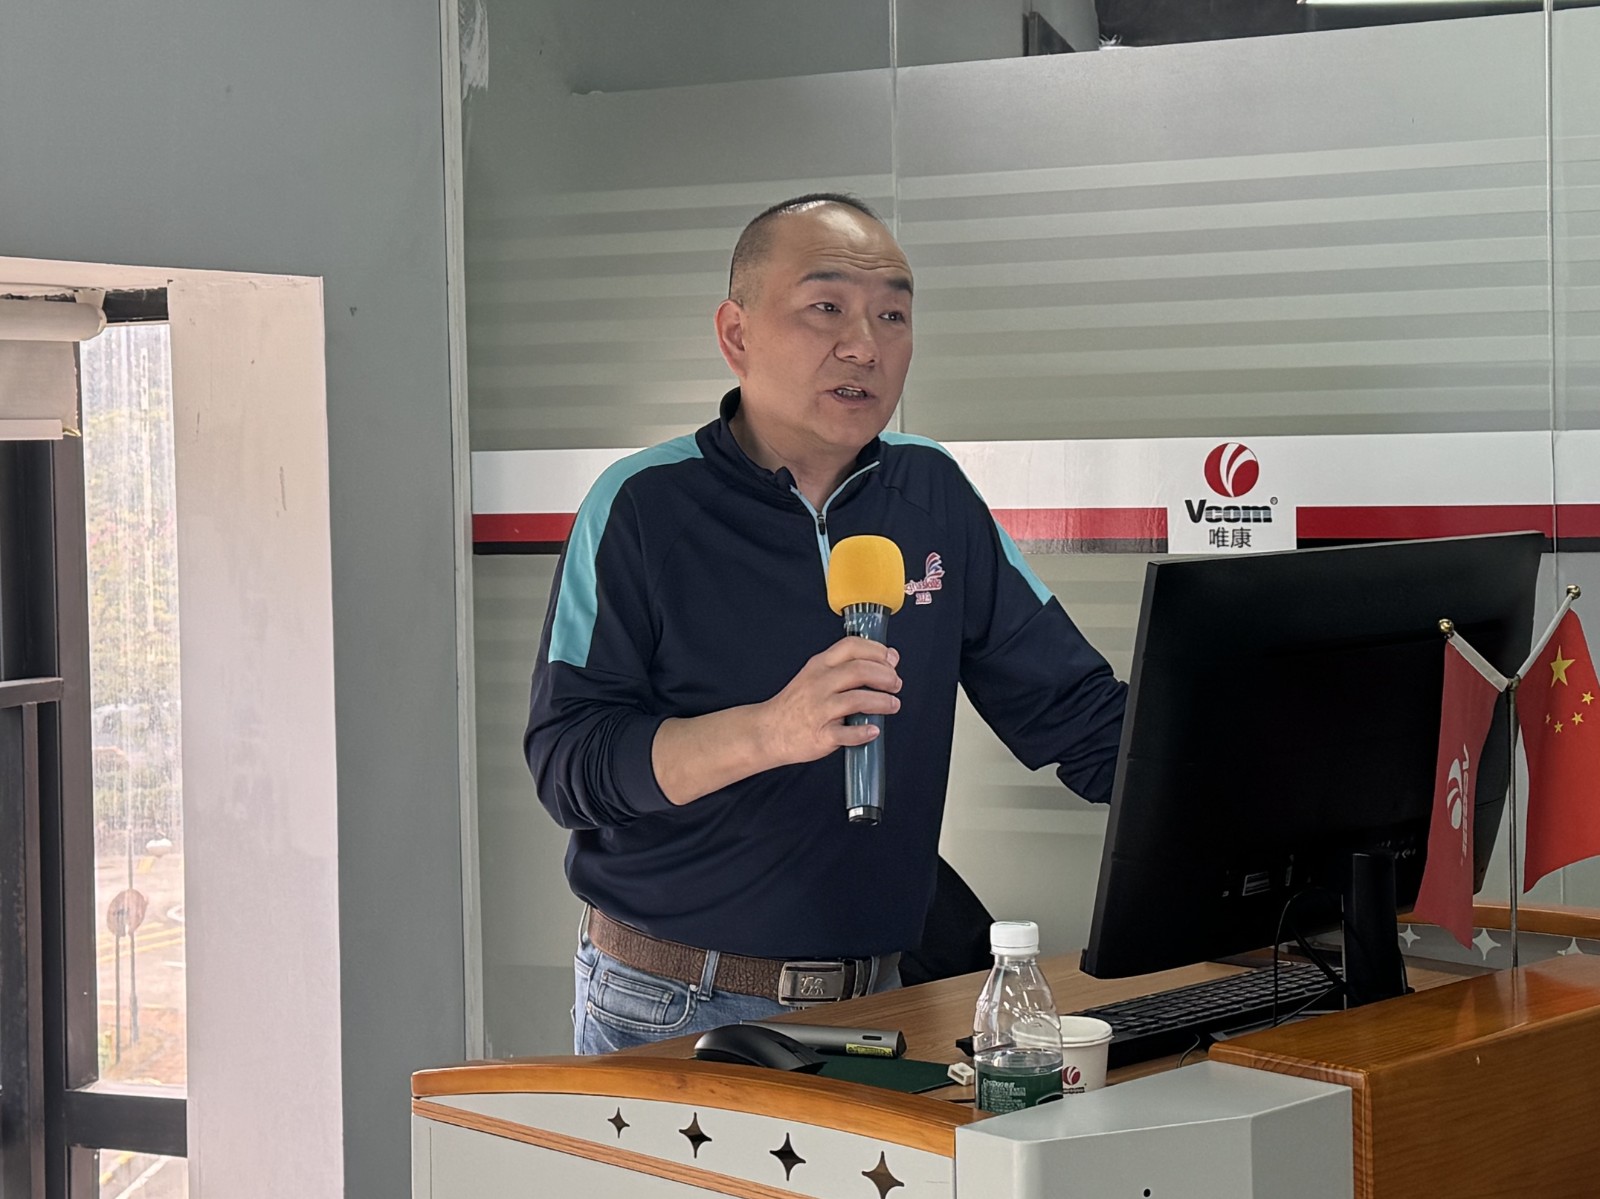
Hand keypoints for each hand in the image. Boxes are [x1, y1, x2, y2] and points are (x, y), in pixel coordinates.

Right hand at [757, 637, 902, 768]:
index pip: (851, 646)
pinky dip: (863, 732)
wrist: (768, 731)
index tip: (891, 660)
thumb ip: (847, 666)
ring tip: (892, 705)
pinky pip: (846, 733)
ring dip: (882, 702)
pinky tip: (873, 730)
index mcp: (819, 665)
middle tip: (896, 684)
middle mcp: (819, 683)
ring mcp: (818, 709)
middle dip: (885, 676)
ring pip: (856, 700)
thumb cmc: (797, 704)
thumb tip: (887, 660)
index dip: (877, 651)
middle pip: (859, 671)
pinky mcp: (819, 734)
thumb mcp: (816, 674)